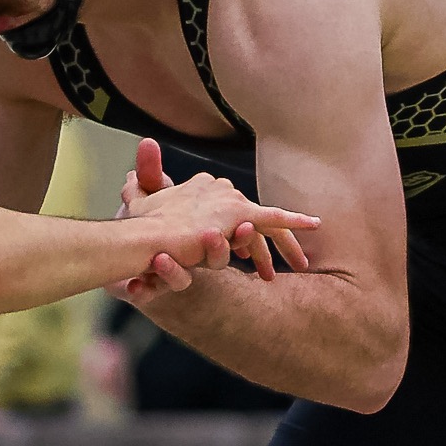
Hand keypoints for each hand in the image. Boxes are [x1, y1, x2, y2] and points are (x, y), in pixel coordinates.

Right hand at [116, 139, 315, 300]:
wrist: (143, 238)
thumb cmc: (137, 230)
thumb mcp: (138, 206)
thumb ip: (142, 185)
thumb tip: (130, 177)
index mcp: (198, 188)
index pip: (228, 209)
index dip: (238, 235)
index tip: (246, 257)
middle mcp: (216, 188)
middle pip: (249, 216)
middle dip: (264, 244)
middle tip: (272, 268)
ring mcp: (228, 200)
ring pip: (264, 221)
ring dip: (282, 245)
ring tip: (298, 265)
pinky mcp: (238, 213)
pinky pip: (274, 217)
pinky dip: (295, 219)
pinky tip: (315, 224)